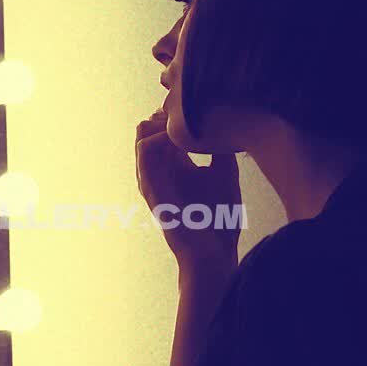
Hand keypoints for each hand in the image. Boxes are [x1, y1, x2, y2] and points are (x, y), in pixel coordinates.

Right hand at [136, 108, 242, 270]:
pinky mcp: (150, 187)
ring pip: (142, 133)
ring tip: (186, 125)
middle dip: (167, 114)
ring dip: (163, 123)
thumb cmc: (218, 221)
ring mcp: (152, 178)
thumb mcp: (224, 174)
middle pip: (149, 127)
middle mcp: (160, 171)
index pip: (164, 129)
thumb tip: (223, 125)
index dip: (177, 114)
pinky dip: (161, 136)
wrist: (211, 253)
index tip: (200, 112)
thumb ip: (219, 150)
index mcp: (175, 167)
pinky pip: (145, 150)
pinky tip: (183, 139)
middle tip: (191, 115)